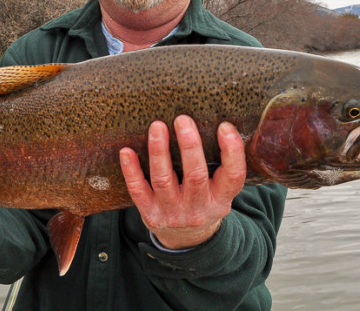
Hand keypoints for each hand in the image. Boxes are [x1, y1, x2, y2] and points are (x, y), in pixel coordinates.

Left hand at [119, 115, 246, 249]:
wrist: (186, 240)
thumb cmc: (205, 202)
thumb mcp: (221, 191)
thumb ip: (221, 165)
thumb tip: (219, 123)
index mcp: (221, 199)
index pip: (233, 176)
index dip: (232, 151)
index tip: (224, 127)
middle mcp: (198, 208)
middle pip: (195, 176)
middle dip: (189, 146)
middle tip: (182, 119)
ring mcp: (173, 213)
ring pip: (163, 180)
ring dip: (159, 152)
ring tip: (157, 127)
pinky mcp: (150, 214)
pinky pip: (138, 190)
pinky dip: (131, 170)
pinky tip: (126, 151)